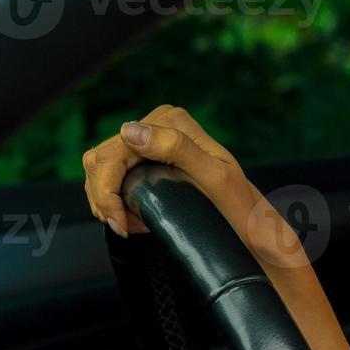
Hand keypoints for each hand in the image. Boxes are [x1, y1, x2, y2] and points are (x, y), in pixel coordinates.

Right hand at [80, 104, 308, 268]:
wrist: (250, 226)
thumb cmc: (238, 206)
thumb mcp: (214, 177)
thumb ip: (176, 148)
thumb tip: (131, 131)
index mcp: (172, 121)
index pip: (115, 150)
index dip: (107, 189)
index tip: (120, 223)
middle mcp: (159, 125)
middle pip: (101, 158)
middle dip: (104, 198)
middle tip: (123, 228)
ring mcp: (151, 141)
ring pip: (99, 168)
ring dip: (106, 201)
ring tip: (130, 224)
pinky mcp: (147, 161)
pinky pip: (110, 176)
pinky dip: (113, 201)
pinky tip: (133, 218)